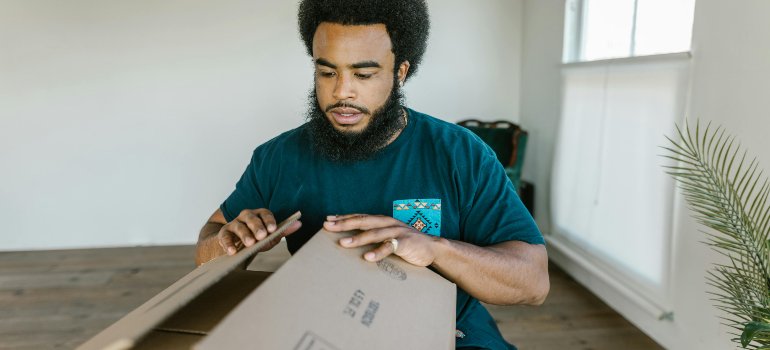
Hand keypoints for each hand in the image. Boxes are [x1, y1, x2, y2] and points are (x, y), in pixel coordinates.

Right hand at [219, 209, 301, 254]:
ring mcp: (234, 224)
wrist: (234, 245)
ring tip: (250, 244)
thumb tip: (299, 223)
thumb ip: (282, 231)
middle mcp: (246, 216)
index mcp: (259, 215)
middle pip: (251, 218)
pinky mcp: (224, 234)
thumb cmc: (256, 239)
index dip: (269, 221)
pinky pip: (225, 237)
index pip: (265, 213)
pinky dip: (228, 244)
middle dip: (257, 226)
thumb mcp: (268, 236)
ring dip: (244, 235)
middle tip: (262, 236)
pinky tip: (233, 252)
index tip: (273, 229)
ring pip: (238, 226)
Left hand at [323, 214, 441, 266]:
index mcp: (383, 221)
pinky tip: (368, 257)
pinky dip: (379, 252)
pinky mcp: (406, 243)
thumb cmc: (407, 244)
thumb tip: (352, 242)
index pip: (360, 217)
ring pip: (374, 233)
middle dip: (344, 223)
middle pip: (363, 221)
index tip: (328, 219)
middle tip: (328, 226)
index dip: (344, 217)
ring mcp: (397, 232)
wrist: (433, 248)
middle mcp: (388, 223)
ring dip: (358, 238)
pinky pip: (390, 247)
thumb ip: (374, 237)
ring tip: (343, 243)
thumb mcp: (389, 237)